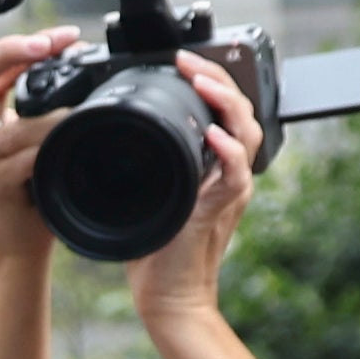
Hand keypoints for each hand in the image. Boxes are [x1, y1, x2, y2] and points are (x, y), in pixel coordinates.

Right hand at [0, 23, 95, 257]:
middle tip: (53, 45)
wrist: (23, 239)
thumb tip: (67, 55)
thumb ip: (32, 98)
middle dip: (15, 52)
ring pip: (10, 114)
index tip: (55, 39)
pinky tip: (72, 138)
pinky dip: (53, 142)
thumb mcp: (28, 131)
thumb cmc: (32, 186)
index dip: (15, 45)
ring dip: (51, 107)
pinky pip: (27, 152)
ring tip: (80, 101)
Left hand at [126, 50, 263, 336]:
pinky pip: (236, 174)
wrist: (167, 298)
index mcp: (213, 166)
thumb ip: (146, 166)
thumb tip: (112, 140)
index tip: (181, 61)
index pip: (224, 110)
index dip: (210, 81)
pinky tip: (213, 135)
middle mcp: (227, 173)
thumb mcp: (148, 196)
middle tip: (189, 61)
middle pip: (241, 111)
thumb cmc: (156, 253)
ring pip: (247, 132)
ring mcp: (228, 190)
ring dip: (226, 103)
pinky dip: (228, 152)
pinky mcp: (220, 211)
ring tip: (203, 83)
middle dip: (218, 78)